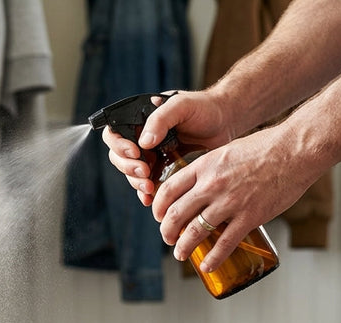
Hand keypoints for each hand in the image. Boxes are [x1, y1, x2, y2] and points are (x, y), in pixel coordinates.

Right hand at [101, 91, 235, 205]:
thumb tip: (143, 143)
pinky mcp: (163, 171)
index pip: (114, 134)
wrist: (226, 121)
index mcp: (139, 122)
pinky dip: (146, 193)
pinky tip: (150, 198)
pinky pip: (147, 185)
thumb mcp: (181, 105)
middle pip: (119, 157)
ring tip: (149, 186)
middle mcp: (141, 139)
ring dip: (136, 182)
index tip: (136, 152)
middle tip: (144, 172)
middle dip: (128, 167)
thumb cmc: (204, 107)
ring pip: (131, 174)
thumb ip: (160, 119)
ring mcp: (151, 157)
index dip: (119, 146)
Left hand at [152, 126, 317, 270]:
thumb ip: (211, 168)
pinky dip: (212, 258)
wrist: (296, 151)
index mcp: (204, 167)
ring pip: (195, 231)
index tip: (158, 216)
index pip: (168, 190)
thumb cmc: (265, 147)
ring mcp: (230, 202)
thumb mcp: (227, 151)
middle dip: (166, 231)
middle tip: (167, 238)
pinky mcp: (250, 217)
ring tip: (180, 253)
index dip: (158, 207)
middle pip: (175, 214)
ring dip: (183, 246)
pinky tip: (206, 265)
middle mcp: (211, 185)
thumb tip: (200, 184)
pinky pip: (225, 243)